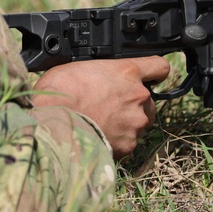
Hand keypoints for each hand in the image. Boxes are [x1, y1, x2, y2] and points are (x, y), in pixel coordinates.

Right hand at [31, 57, 170, 157]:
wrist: (53, 126)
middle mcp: (138, 96)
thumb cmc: (59, 94)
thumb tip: (95, 77)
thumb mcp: (79, 68)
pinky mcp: (128, 145)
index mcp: (127, 72)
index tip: (153, 76)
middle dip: (134, 104)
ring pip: (140, 122)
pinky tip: (99, 137)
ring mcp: (135, 122)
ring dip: (127, 123)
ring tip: (102, 124)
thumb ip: (99, 73)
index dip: (156, 72)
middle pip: (148, 100)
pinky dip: (118, 141)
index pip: (159, 66)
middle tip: (110, 107)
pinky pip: (128, 142)